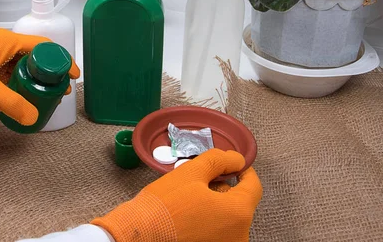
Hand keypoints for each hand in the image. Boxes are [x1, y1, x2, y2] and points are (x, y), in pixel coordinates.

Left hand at [0, 29, 79, 124]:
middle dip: (49, 74)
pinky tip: (24, 100)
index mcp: (7, 40)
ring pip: (22, 68)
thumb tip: (33, 118)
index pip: (43, 46)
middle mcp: (4, 46)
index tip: (72, 76)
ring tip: (46, 98)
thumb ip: (11, 102)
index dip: (60, 60)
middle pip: (35, 58)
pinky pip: (10, 77)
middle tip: (60, 92)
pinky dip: (20, 87)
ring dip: (34, 82)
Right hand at [92, 149, 261, 241]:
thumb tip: (237, 160)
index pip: (254, 186)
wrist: (141, 233)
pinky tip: (189, 214)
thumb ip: (220, 160)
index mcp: (238, 212)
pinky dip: (209, 219)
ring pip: (228, 217)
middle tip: (200, 179)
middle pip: (239, 203)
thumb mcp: (192, 172)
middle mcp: (239, 235)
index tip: (234, 164)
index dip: (244, 171)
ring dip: (215, 204)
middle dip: (223, 187)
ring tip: (190, 197)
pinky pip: (218, 230)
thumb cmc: (165, 204)